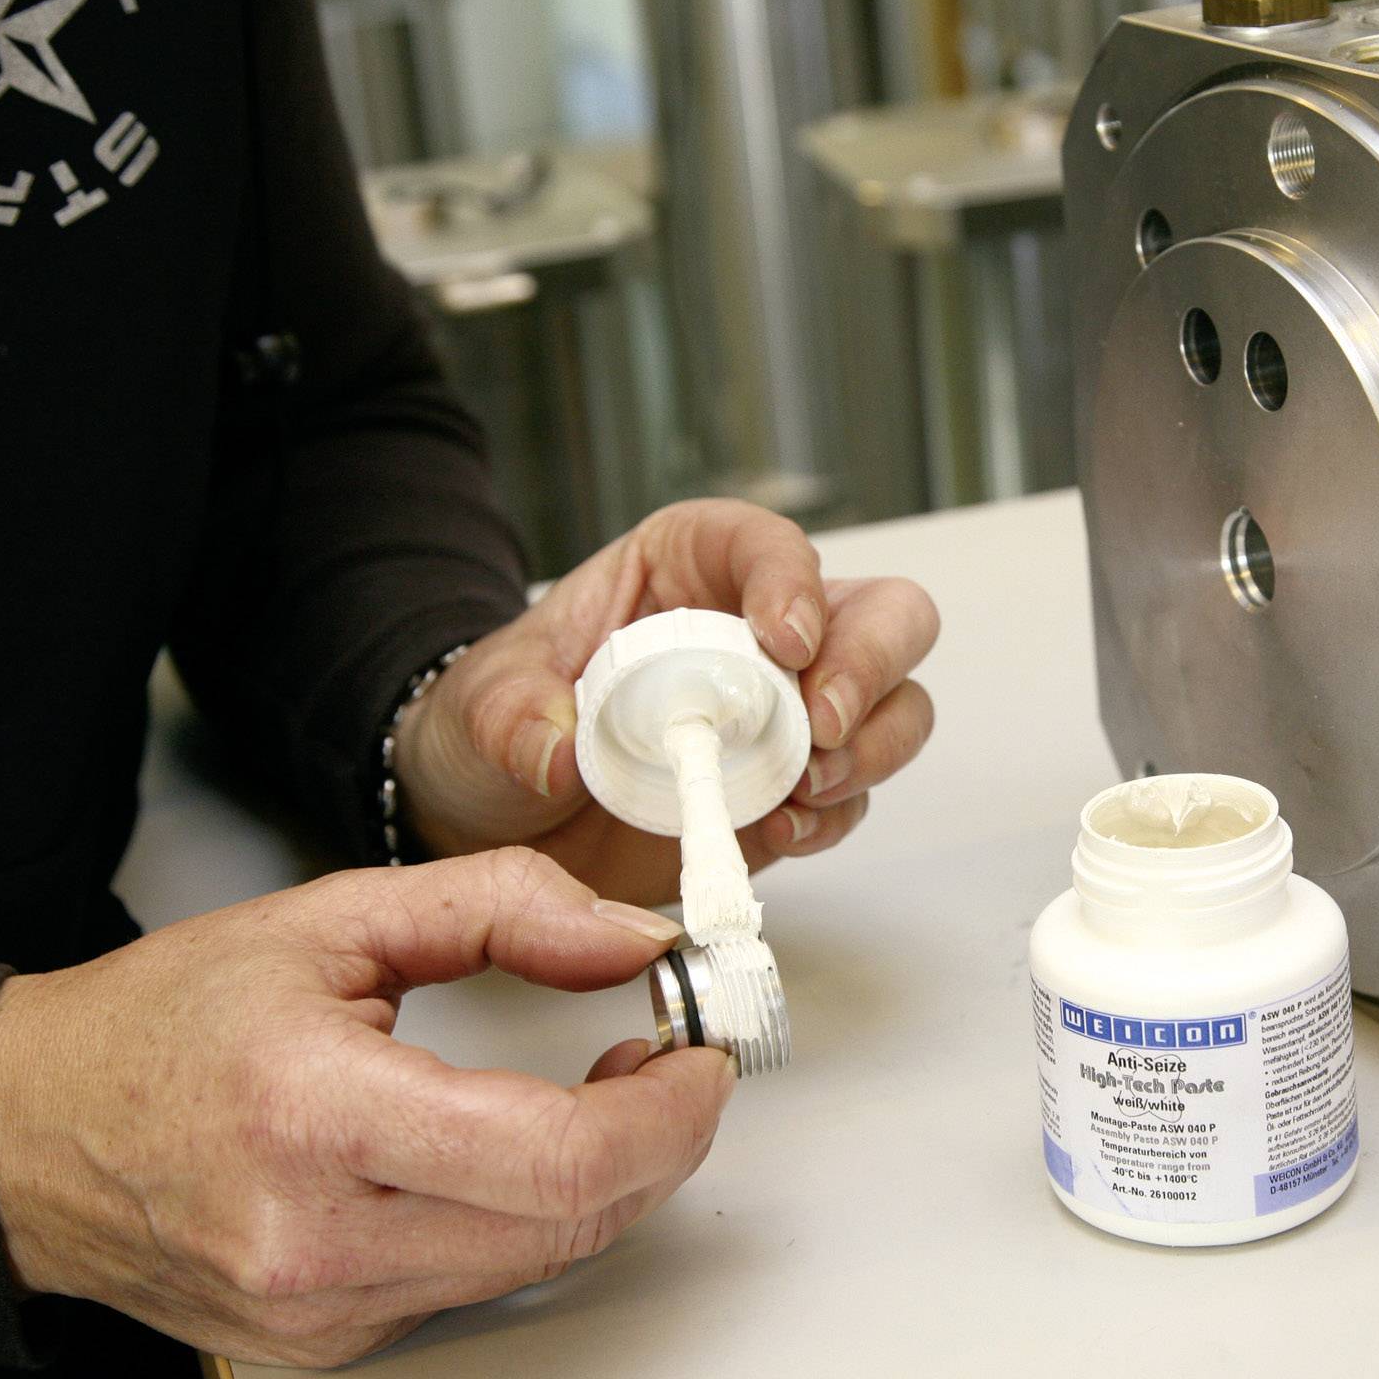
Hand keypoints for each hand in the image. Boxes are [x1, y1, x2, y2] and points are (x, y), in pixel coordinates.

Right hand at [0, 849, 731, 1368]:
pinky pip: (479, 1284)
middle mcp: (320, 1238)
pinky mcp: (332, 1341)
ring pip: (538, 1262)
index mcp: (315, 1115)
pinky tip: (521, 1155)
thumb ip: (501, 908)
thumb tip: (629, 940)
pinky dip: (529, 1218)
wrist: (27, 1139)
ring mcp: (324, 1309)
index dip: (663, 1114)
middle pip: (569, 1222)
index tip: (696, 1056)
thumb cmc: (160, 1027)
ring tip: (606, 1097)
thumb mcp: (330, 918)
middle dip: (660, 1142)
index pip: (552, 1157)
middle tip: (672, 1067)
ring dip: (604, 1181)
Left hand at [391, 500, 940, 902]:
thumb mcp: (484, 704)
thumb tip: (560, 752)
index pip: (769, 545)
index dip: (793, 583)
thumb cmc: (502, 723)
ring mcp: (787, 714)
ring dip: (869, 750)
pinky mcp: (790, 791)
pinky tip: (781, 832)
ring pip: (894, 706)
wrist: (499, 813)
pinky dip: (834, 817)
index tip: (783, 641)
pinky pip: (852, 797)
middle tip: (822, 727)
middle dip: (870, 668)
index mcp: (691, 567)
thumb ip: (514, 718)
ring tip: (802, 791)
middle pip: (881, 616)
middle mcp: (761, 631)